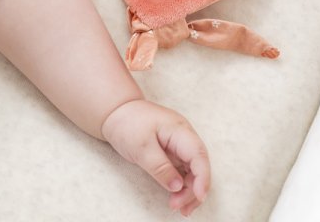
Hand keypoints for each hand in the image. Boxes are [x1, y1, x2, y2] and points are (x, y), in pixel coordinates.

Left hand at [101, 99, 210, 216]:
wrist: (116, 112)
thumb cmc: (128, 123)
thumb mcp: (141, 147)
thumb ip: (160, 167)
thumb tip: (178, 186)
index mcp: (179, 130)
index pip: (198, 155)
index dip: (203, 177)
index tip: (199, 196)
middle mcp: (184, 138)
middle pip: (198, 166)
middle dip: (194, 189)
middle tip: (180, 208)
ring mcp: (179, 146)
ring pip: (192, 171)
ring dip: (188, 191)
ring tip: (179, 208)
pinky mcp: (172, 154)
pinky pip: (182, 171)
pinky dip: (181, 186)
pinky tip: (177, 198)